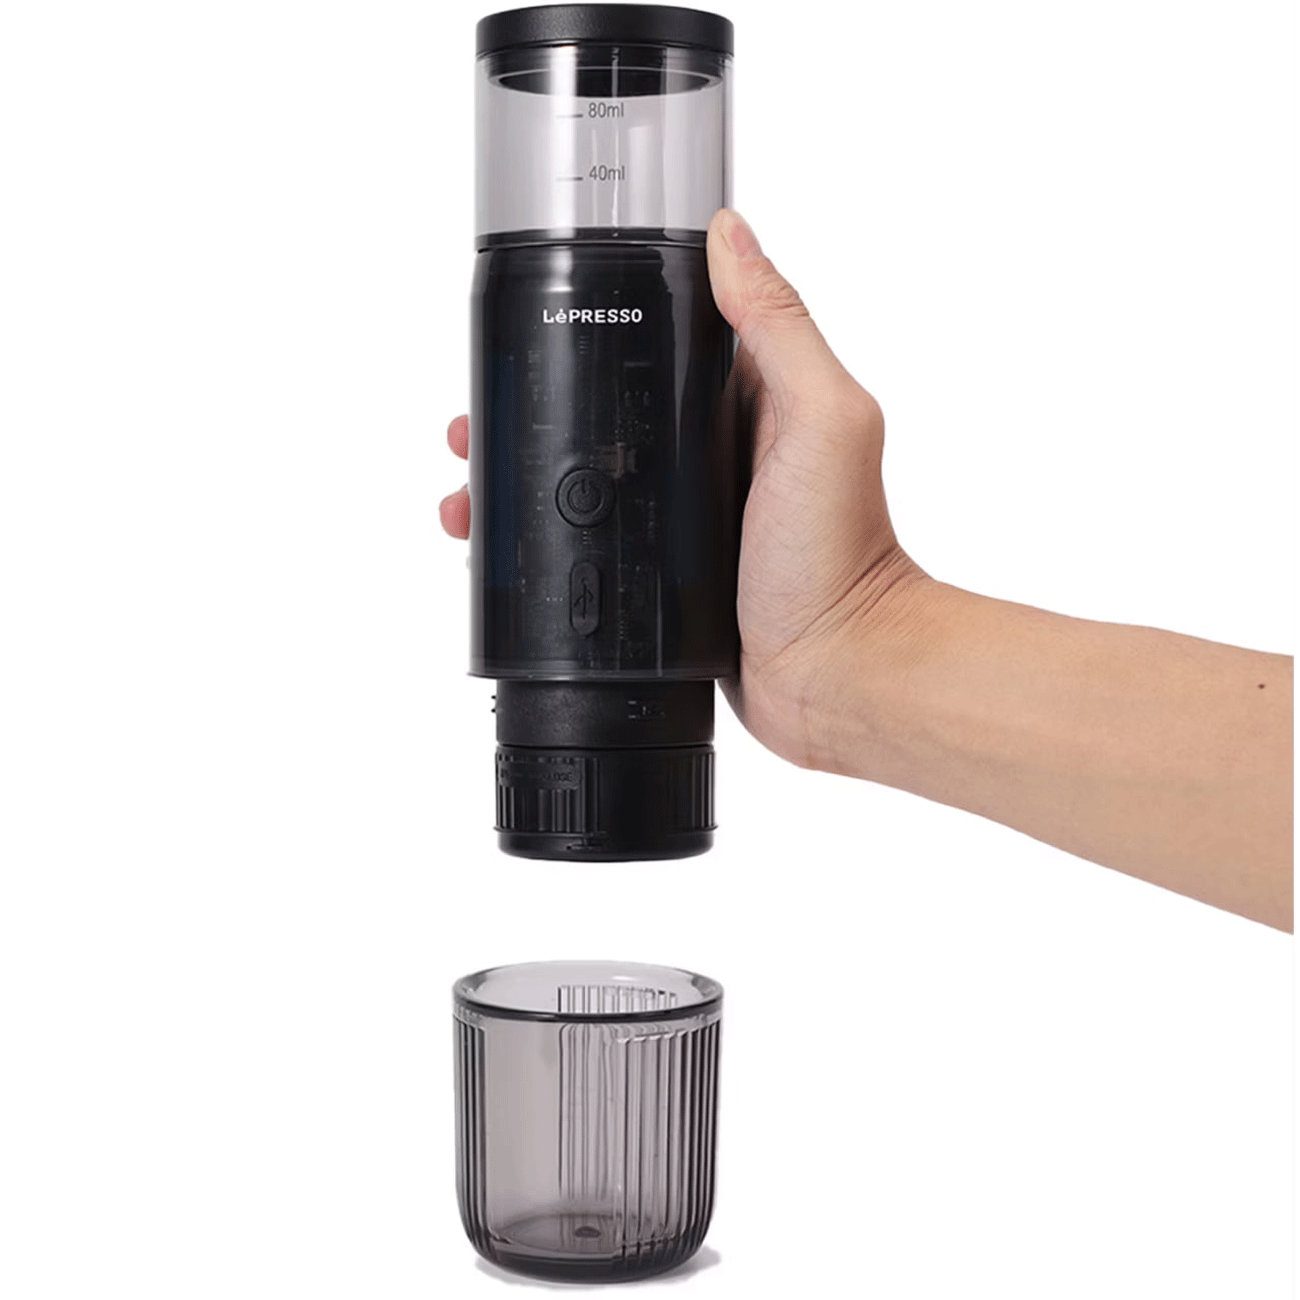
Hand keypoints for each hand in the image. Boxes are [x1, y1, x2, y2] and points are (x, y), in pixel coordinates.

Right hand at [439, 209, 929, 773]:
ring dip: (520, 474)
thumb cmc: (842, 554)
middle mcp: (711, 448)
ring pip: (584, 475)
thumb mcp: (820, 420)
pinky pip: (592, 538)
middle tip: (474, 418)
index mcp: (747, 397)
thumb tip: (730, 233)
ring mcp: (683, 511)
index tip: (530, 317)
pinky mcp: (664, 570)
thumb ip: (779, 327)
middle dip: (533, 406)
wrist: (835, 674)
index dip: (591, 320)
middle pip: (602, 405)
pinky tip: (499, 546)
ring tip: (466, 487)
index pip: (659, 334)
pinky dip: (541, 537)